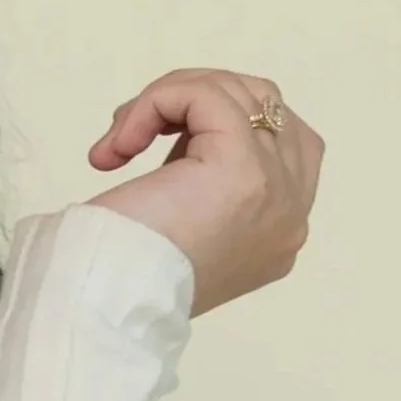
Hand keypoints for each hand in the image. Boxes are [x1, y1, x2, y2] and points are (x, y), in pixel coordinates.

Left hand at [85, 67, 323, 316]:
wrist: (109, 307)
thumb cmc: (123, 277)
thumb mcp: (180, 230)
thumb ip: (204, 188)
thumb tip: (187, 143)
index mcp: (278, 231)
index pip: (278, 140)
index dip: (211, 123)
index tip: (148, 145)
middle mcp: (290, 211)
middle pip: (265, 106)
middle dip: (196, 99)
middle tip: (130, 132)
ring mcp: (276, 188)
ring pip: (237, 93)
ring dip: (169, 98)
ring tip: (119, 141)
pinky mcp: (244, 168)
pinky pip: (207, 96)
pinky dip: (158, 101)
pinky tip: (119, 144)